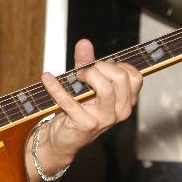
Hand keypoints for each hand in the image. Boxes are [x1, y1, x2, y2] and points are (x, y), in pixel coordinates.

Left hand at [37, 39, 142, 173]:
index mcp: (126, 101)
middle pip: (121, 78)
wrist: (64, 139)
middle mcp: (120, 111)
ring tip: (75, 77)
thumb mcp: (86, 84)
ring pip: (105, 88)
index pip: (135, 76)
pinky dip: (56, 87)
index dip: (116, 65)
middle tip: (83, 73)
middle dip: (100, 67)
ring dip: (87, 75)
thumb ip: (87, 62)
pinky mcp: (85, 124)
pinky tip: (47, 78)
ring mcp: (104, 119)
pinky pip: (70, 101)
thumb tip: (84, 42)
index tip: (99, 66)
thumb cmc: (78, 109)